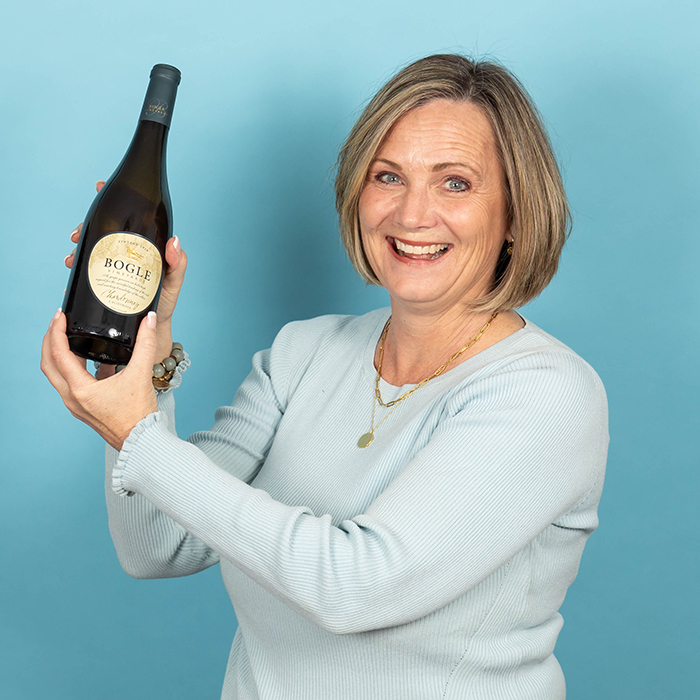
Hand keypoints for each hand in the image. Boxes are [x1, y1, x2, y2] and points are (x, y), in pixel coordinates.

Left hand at [41, 310, 159, 450]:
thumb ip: (146, 345)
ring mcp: (76, 404)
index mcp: (80, 389)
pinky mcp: (84, 408)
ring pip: (57, 374)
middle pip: (48, 364)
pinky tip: (93, 360)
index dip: (56, 331)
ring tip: (71, 336)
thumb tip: (149, 321)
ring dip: (60, 354)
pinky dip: (74, 368)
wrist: (141, 441)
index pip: (58, 354)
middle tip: (58, 322)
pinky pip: (71, 384)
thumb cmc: (138, 415)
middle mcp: (72, 398)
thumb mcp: (141, 374)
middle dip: (50, 340)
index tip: (61, 316)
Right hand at [65, 180, 187, 366]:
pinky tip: (70, 268)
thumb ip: (179, 264)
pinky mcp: (102, 281)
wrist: (148, 332)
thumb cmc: (164, 304)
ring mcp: (113, 265)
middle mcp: (126, 252)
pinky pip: (86, 268)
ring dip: (79, 244)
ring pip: (93, 246)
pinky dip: (76, 265)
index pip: (129, 215)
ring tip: (73, 256)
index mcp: (143, 246)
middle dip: (89, 224)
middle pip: (105, 228)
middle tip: (78, 233)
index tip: (98, 186)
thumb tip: (174, 242)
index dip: (115, 199)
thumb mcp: (174, 281)